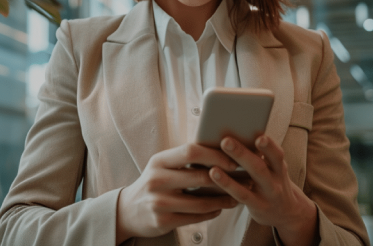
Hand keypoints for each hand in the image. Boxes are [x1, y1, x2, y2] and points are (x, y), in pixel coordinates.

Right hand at [115, 143, 238, 244]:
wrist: (128, 210)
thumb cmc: (153, 184)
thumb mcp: (161, 166)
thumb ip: (184, 160)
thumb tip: (220, 151)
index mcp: (158, 161)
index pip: (191, 151)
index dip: (215, 154)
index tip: (233, 159)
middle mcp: (157, 180)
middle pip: (200, 176)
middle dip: (226, 178)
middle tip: (244, 179)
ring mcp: (159, 202)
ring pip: (201, 201)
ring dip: (223, 199)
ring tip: (237, 197)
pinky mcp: (163, 221)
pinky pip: (195, 217)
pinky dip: (212, 212)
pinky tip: (220, 208)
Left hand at [208, 135, 319, 245]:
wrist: (287, 211)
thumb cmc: (273, 181)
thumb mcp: (273, 167)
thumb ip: (260, 153)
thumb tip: (237, 128)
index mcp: (278, 166)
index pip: (277, 154)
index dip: (269, 146)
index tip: (259, 136)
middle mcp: (274, 181)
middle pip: (259, 167)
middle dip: (242, 154)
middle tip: (225, 141)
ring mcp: (266, 195)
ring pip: (247, 186)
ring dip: (230, 176)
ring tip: (213, 167)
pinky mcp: (257, 206)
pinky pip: (241, 196)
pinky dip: (227, 186)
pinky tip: (214, 176)